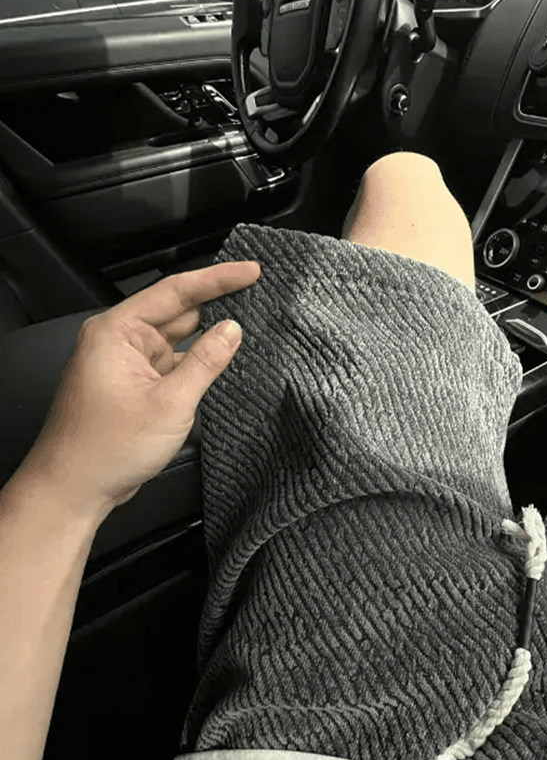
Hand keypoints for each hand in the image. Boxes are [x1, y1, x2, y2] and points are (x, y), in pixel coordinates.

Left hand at [20, 261, 259, 521]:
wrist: (75, 488)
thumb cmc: (105, 449)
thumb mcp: (170, 403)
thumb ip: (206, 361)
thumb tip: (232, 330)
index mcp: (117, 331)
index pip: (175, 291)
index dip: (217, 279)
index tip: (250, 271)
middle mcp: (117, 340)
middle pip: (176, 310)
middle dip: (216, 304)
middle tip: (258, 295)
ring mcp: (125, 362)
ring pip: (175, 338)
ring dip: (207, 337)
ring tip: (248, 328)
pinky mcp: (132, 383)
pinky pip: (170, 362)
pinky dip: (195, 361)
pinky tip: (222, 360)